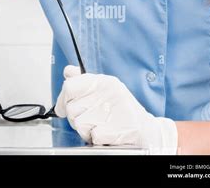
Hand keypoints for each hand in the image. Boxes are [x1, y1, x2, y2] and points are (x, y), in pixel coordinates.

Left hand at [55, 65, 177, 153]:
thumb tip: (68, 72)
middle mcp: (107, 93)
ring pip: (79, 124)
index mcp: (102, 82)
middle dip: (76, 118)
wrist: (147, 130)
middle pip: (71, 108)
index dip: (62, 99)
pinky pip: (92, 135)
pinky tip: (105, 133)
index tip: (62, 108)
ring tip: (98, 126)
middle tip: (89, 119)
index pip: (69, 86)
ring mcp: (112, 111)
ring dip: (86, 129)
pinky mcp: (116, 129)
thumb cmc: (122, 109)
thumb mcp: (104, 88)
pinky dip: (96, 138)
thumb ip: (83, 80)